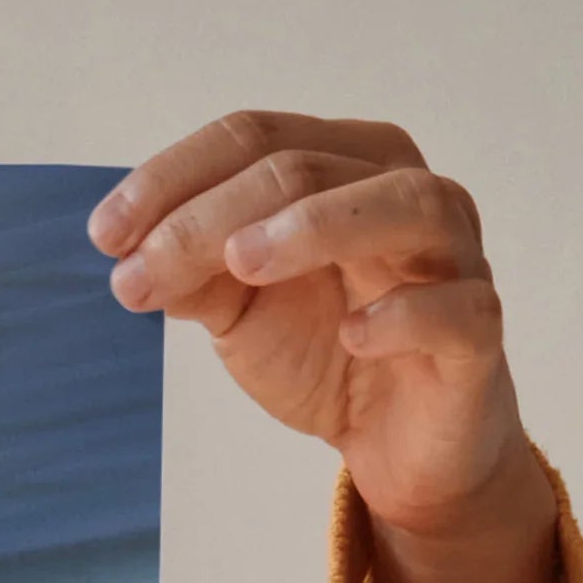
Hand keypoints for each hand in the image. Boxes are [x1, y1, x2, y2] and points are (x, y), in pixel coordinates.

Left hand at [94, 112, 577, 582]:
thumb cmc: (326, 350)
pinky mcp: (478, 333)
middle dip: (211, 216)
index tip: (104, 236)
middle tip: (141, 271)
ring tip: (241, 263)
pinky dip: (405, 314)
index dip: (173, 178)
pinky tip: (353, 334)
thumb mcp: (240, 310)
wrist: (396, 444)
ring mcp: (454, 257)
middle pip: (307, 167)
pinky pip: (458, 307)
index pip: (256, 138)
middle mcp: (405, 192)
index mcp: (345, 166)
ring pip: (402, 205)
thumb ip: (193, 273)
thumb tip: (131, 256)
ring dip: (317, 225)